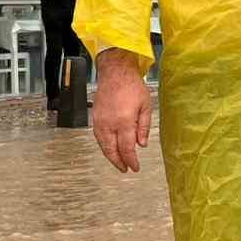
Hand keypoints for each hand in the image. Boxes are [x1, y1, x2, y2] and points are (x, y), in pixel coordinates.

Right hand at [91, 49, 151, 172]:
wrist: (115, 72)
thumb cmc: (131, 85)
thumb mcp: (145, 106)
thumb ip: (143, 127)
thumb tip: (141, 144)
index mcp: (124, 121)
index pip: (126, 148)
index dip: (131, 160)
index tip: (135, 167)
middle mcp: (109, 123)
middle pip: (112, 150)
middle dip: (119, 162)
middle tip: (125, 169)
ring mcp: (100, 121)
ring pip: (103, 145)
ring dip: (110, 156)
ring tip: (118, 162)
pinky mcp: (95, 118)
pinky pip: (98, 137)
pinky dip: (104, 146)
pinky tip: (109, 148)